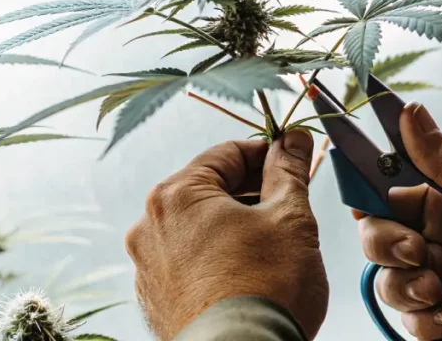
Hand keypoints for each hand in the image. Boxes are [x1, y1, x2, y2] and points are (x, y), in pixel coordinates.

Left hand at [125, 130, 327, 339]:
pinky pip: (188, 263)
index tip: (292, 160)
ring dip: (234, 226)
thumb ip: (289, 171)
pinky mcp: (155, 300)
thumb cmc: (267, 289)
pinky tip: (248, 274)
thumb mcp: (289, 218)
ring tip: (272, 245)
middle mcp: (149, 226)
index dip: (267, 154)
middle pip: (209, 190)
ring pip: (198, 228)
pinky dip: (216, 259)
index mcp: (176, 196)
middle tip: (289, 205)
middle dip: (252, 192)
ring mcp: (148, 267)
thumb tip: (292, 140)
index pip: (227, 153)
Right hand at [358, 103, 441, 339]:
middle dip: (386, 245)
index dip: (369, 195)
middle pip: (378, 236)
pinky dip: (427, 322)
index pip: (391, 191)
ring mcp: (441, 282)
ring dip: (408, 288)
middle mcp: (440, 240)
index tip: (362, 202)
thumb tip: (411, 112)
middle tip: (417, 253)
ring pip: (388, 281)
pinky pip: (410, 322)